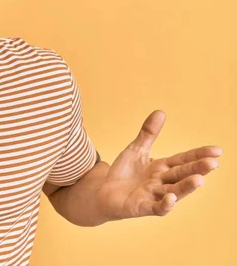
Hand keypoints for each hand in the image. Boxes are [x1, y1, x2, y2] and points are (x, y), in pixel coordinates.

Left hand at [97, 110, 221, 220]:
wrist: (103, 192)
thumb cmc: (123, 173)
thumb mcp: (136, 150)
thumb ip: (148, 134)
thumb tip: (161, 112)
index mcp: (162, 168)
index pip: (183, 160)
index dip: (199, 155)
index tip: (217, 151)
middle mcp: (161, 182)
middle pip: (182, 175)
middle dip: (197, 170)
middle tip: (213, 163)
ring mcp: (153, 196)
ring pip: (174, 191)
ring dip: (186, 187)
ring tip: (199, 180)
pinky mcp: (142, 207)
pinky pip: (156, 208)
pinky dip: (165, 204)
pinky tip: (170, 197)